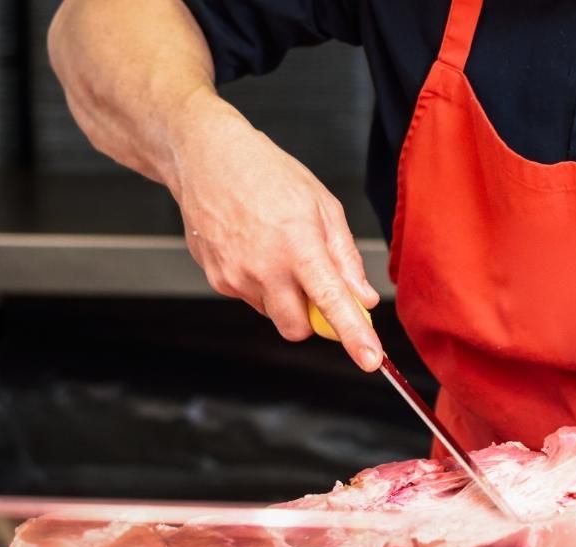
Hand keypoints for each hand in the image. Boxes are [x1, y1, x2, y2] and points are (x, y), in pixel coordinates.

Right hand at [168, 96, 381, 369]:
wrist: (205, 156)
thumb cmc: (266, 173)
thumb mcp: (322, 205)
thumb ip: (346, 257)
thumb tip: (364, 298)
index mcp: (298, 245)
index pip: (332, 303)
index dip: (354, 336)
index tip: (369, 360)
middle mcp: (264, 267)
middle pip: (297, 328)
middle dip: (313, 319)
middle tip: (316, 286)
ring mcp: (236, 276)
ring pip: (274, 314)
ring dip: (285, 298)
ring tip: (279, 251)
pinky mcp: (217, 279)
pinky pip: (251, 300)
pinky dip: (262, 286)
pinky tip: (256, 251)